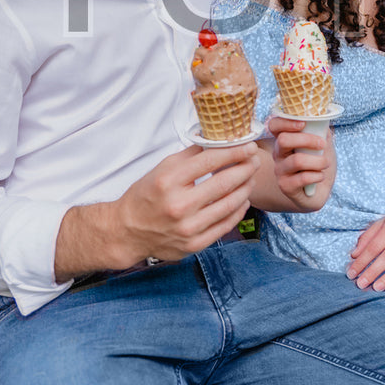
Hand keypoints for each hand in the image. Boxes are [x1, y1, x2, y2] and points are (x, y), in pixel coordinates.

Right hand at [115, 143, 259, 264]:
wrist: (128, 231)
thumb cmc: (146, 195)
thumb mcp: (161, 168)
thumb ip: (190, 155)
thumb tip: (217, 141)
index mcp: (168, 181)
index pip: (210, 161)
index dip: (234, 152)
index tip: (248, 146)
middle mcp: (179, 205)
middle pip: (224, 183)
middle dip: (245, 168)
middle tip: (255, 160)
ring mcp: (188, 228)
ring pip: (229, 204)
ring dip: (245, 188)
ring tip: (251, 178)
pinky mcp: (195, 244)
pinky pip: (225, 225)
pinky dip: (238, 210)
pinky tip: (242, 199)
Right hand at [268, 116, 331, 206]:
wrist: (321, 189)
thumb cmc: (319, 163)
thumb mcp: (323, 143)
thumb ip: (321, 129)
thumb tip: (324, 117)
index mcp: (284, 140)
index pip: (274, 125)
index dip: (286, 122)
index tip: (303, 123)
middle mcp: (278, 154)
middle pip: (283, 140)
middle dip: (307, 140)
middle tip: (322, 144)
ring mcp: (280, 171)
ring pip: (296, 160)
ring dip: (318, 161)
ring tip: (325, 163)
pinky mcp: (286, 187)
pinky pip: (302, 178)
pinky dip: (317, 176)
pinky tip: (320, 176)